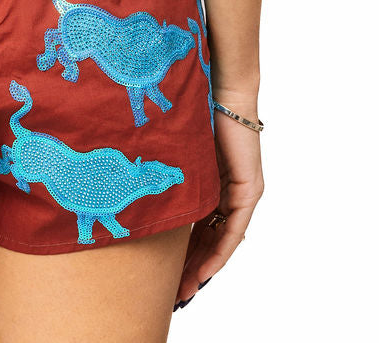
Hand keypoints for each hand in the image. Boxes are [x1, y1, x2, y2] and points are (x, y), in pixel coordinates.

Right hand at [173, 90, 263, 308]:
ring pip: (223, 239)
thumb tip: (130, 187)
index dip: (184, 253)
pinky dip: (219, 251)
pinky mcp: (249, 188)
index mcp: (208, 182)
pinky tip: (205, 269)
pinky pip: (234, 229)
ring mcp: (241, 191)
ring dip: (205, 267)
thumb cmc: (189, 109)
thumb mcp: (173, 152)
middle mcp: (228, 190)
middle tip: (175, 293)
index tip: (168, 275)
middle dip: (192, 268)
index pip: (198, 227)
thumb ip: (163, 174)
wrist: (215, 86)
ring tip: (186, 289)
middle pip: (211, 239)